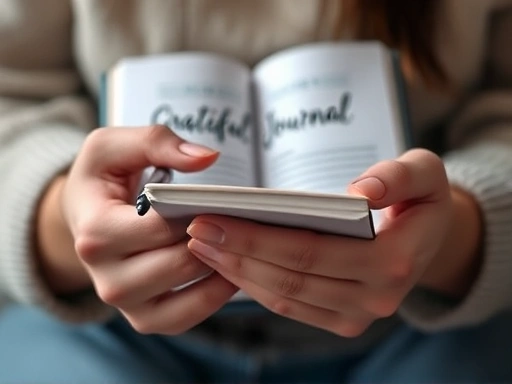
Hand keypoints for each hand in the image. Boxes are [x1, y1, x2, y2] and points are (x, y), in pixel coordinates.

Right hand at [50, 125, 237, 333]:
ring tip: (239, 242)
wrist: (84, 217)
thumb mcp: (113, 147)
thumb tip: (207, 157)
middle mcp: (106, 279)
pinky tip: (229, 268)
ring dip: (221, 268)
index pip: (161, 228)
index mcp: (95, 234)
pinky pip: (188, 317)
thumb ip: (157, 142)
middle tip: (240, 220)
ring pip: (189, 295)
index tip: (221, 198)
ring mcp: (126, 304)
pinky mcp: (145, 319)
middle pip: (180, 263)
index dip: (196, 212)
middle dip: (214, 239)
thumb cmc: (102, 180)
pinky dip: (214, 296)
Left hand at [186, 149, 470, 336]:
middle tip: (194, 228)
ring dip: (238, 271)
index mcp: (395, 262)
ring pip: (283, 297)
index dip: (257, 237)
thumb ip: (398, 177)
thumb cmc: (420, 198)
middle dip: (236, 253)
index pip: (312, 251)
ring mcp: (357, 316)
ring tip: (201, 244)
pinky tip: (228, 262)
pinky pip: (289, 306)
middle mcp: (376, 299)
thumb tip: (360, 193)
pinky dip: (254, 286)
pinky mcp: (342, 320)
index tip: (213, 216)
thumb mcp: (424, 173)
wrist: (429, 237)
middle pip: (290, 277)